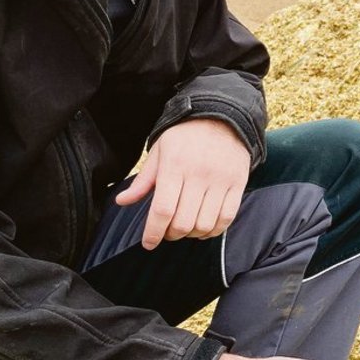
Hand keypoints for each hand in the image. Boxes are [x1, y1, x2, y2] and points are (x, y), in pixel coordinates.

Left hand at [114, 119, 250, 249]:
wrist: (223, 116)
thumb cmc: (185, 136)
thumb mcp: (160, 151)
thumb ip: (143, 180)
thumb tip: (122, 201)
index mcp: (174, 165)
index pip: (163, 209)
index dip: (154, 232)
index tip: (149, 243)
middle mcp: (199, 174)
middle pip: (183, 222)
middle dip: (172, 234)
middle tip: (167, 231)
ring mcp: (221, 180)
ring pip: (205, 224)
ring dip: (192, 234)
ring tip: (186, 228)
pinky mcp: (238, 184)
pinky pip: (226, 218)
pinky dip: (214, 230)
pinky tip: (204, 227)